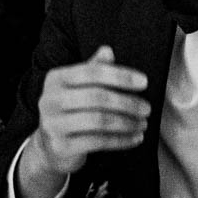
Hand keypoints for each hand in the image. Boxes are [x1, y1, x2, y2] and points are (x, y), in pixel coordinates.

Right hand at [15, 46, 149, 197]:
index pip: (92, 72)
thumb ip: (93, 68)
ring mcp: (53, 124)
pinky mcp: (61, 146)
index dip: (120, 76)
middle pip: (97, 97)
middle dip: (127, 102)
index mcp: (56, 78)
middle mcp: (49, 99)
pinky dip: (121, 140)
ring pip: (99, 121)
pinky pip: (98, 142)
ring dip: (127, 123)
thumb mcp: (80, 86)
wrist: (51, 145)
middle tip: (147, 108)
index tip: (144, 82)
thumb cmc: (72, 109)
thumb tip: (108, 50)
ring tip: (143, 123)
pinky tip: (135, 138)